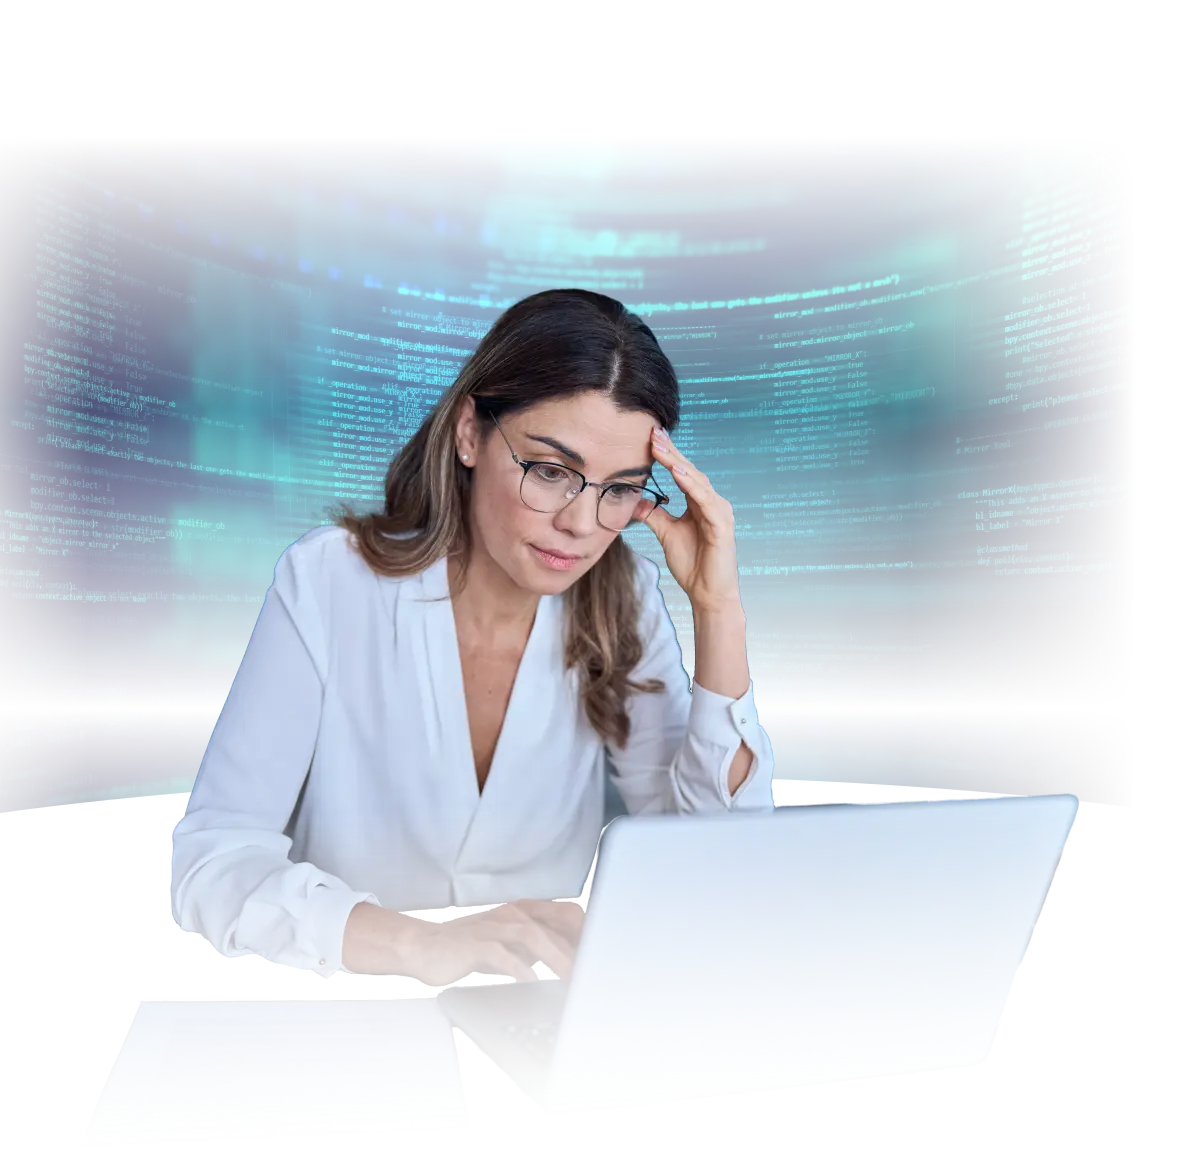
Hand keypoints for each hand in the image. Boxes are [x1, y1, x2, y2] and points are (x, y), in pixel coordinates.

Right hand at [401, 898, 584, 987]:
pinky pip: (498, 953)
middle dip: (574, 948)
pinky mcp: (472, 945)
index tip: (601, 956)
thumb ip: (536, 947)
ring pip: (529, 935)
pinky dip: (514, 964)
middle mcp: (509, 915)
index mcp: (522, 913)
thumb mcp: (508, 944)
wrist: (424, 946)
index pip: (562, 917)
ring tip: (568, 976)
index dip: (584, 935)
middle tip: (591, 971)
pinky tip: (526, 976)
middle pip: (551, 925)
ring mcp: (491, 928)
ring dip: (553, 955)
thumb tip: (569, 958)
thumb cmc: (469, 946)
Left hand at [642, 425, 743, 612]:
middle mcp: (712, 503)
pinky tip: (678, 474)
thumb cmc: (693, 564)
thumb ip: (654, 515)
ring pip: (697, 482)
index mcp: (700, 503)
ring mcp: (719, 512)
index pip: (682, 473)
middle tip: (653, 432)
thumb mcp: (667, 534)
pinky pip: (705, 501)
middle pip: (690, 471)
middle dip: (671, 452)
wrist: (708, 594)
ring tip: (660, 448)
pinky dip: (691, 486)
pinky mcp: (722, 525)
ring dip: (678, 464)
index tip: (649, 437)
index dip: (667, 455)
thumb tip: (636, 501)